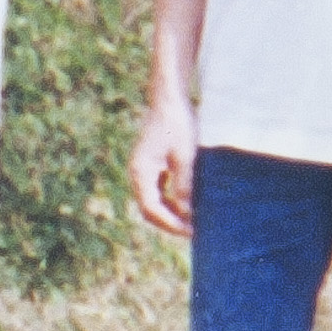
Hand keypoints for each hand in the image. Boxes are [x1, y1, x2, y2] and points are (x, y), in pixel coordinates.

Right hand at [128, 93, 199, 238]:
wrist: (169, 100)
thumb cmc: (177, 125)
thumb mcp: (185, 157)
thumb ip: (184, 186)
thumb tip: (188, 214)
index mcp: (141, 172)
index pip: (151, 209)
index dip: (170, 224)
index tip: (191, 230)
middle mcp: (137, 174)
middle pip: (149, 209)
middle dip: (170, 222)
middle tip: (194, 230)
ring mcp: (142, 170)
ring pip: (153, 201)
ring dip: (170, 212)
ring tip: (193, 219)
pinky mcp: (150, 165)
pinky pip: (157, 190)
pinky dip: (170, 200)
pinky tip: (187, 202)